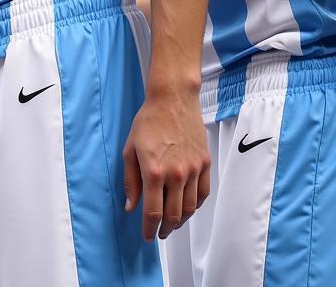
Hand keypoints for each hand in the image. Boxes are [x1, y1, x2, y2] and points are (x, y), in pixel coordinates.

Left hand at [122, 87, 210, 240]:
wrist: (173, 99)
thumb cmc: (148, 121)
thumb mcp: (130, 149)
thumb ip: (130, 180)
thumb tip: (131, 207)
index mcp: (154, 171)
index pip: (153, 212)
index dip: (149, 228)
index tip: (147, 235)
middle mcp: (176, 174)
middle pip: (173, 215)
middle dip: (164, 229)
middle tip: (159, 233)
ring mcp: (194, 170)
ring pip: (189, 208)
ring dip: (180, 221)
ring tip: (172, 223)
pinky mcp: (205, 164)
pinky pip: (203, 194)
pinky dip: (195, 206)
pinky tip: (187, 207)